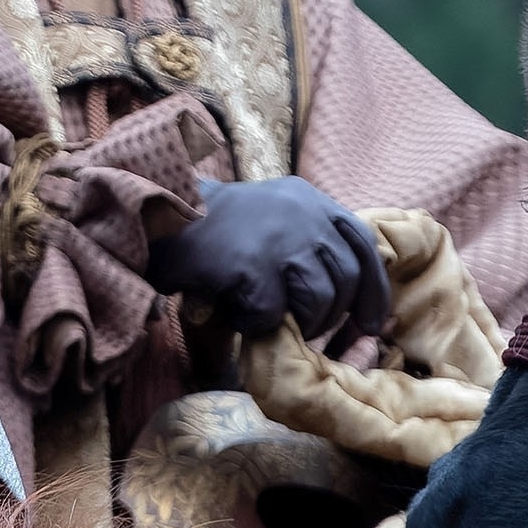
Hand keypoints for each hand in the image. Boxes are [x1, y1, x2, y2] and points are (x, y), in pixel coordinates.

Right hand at [145, 176, 391, 343]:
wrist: (153, 215)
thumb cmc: (211, 227)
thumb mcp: (271, 216)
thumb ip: (308, 242)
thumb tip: (351, 301)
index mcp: (309, 199)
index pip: (362, 244)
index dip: (373, 289)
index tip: (373, 321)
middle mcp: (303, 214)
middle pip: (347, 278)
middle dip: (333, 314)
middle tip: (308, 329)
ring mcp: (280, 239)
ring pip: (320, 299)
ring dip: (300, 321)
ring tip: (269, 317)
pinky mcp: (252, 266)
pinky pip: (274, 314)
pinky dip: (256, 322)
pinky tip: (236, 311)